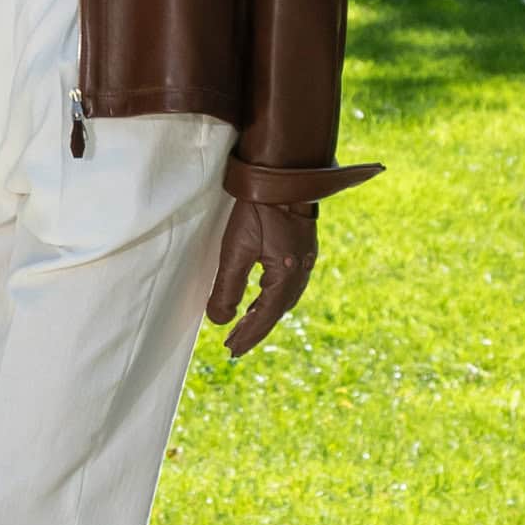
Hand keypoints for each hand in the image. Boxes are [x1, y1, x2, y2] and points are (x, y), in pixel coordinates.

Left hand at [206, 198, 318, 357]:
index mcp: (286, 277)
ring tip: (245, 325)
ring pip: (284, 298)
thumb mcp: (237, 250)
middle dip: (255, 329)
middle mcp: (300, 272)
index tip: (231, 350)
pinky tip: (263, 296)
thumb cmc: (259, 209)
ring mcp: (305, 259)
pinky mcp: (302, 247)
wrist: (284, 174)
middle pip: (276, 312)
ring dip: (264, 314)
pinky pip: (288, 284)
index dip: (247, 336)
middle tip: (234, 345)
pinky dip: (273, 297)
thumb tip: (220, 320)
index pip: (264, 317)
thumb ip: (228, 287)